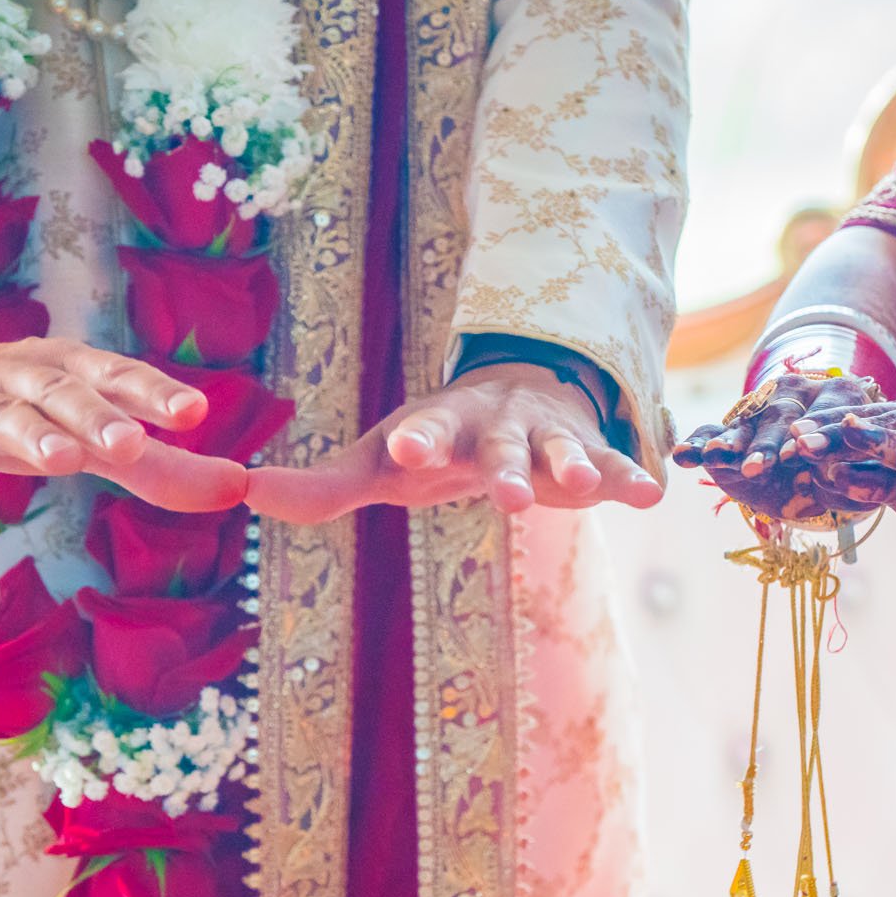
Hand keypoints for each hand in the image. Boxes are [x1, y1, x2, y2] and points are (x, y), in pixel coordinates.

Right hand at [0, 317, 248, 511]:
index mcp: (68, 370)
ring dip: (33, 435)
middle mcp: (20, 375)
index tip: (196, 412)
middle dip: (97, 415)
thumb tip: (239, 488)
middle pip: (63, 393)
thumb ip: (158, 465)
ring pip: (3, 415)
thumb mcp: (87, 435)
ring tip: (63, 460)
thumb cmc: (16, 414)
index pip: (118, 376)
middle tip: (132, 441)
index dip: (155, 392)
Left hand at [243, 362, 662, 523]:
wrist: (517, 398)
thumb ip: (321, 486)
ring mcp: (547, 440)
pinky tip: (654, 494)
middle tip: (507, 499)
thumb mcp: (382, 462)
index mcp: (443, 426)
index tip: (406, 450)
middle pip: (499, 448)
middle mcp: (497, 426)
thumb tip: (241, 493)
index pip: (426, 432)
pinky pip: (616, 468)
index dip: (418, 440)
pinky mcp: (591, 458)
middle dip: (503, 470)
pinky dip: (632, 477)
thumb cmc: (437, 442)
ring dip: (572, 467)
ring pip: (559, 453)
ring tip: (584, 487)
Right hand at [671, 372, 883, 524]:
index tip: (799, 452)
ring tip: (714, 456)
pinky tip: (683, 456)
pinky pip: (712, 433)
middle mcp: (794, 396)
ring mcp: (760, 412)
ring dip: (729, 442)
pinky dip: (698, 444)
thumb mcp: (866, 470)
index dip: (811, 434)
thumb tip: (838, 474)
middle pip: (780, 418)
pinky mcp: (731, 431)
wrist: (829, 463)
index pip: (824, 414)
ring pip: (744, 424)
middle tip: (756, 467)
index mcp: (837, 396)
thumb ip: (855, 473)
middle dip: (766, 444)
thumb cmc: (855, 466)